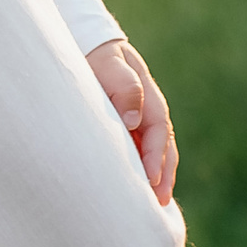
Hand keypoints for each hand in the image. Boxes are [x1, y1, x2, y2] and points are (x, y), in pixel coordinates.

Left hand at [86, 39, 176, 204]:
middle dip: (164, 174)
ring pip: (152, 149)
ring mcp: (137, 117)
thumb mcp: (106, 63)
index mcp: (146, 94)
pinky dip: (141, 167)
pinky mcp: (124, 124)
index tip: (151, 179)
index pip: (158, 129)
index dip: (156, 156)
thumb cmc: (92, 54)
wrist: (83, 44)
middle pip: (163, 144)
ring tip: (152, 202)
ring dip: (155, 175)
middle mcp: (146, 108)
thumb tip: (134, 120)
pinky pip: (138, 148)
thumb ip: (123, 86)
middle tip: (160, 202)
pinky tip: (136, 187)